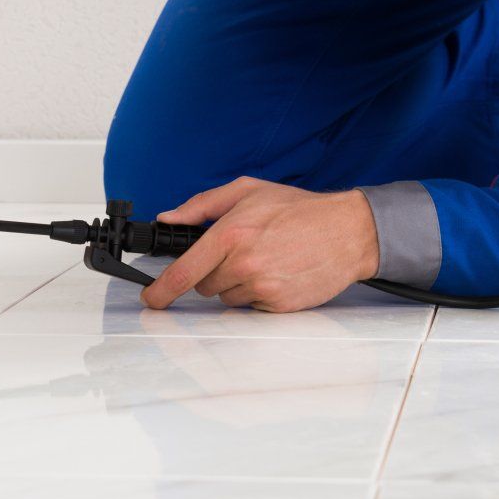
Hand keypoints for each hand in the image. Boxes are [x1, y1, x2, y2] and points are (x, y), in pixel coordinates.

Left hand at [140, 178, 378, 312]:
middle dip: (215, 271)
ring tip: (266, 259)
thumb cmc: (299, 209)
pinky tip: (279, 272)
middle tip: (242, 251)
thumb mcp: (248, 191)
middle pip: (204, 285)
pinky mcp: (278, 305)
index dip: (162, 290)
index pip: (184, 271)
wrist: (348, 231)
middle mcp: (244, 263)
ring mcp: (262, 287)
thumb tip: (169, 218)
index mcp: (231, 233)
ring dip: (238, 283)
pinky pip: (252, 307)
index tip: (151, 299)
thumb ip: (202, 205)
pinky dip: (259, 294)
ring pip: (228, 297)